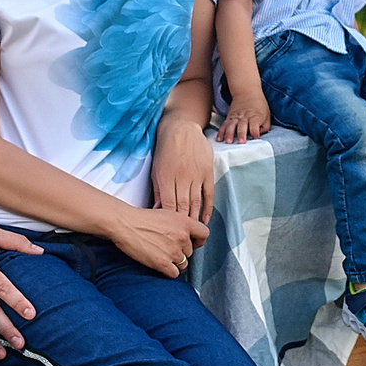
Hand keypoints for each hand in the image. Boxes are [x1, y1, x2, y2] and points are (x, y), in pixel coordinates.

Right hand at [112, 205, 201, 277]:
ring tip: (161, 255)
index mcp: (184, 222)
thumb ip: (181, 224)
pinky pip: (174, 274)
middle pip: (190, 252)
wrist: (124, 224)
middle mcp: (182, 236)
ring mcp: (173, 250)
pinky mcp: (162, 263)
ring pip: (183, 264)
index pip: (204, 234)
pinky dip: (168, 271)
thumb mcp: (167, 213)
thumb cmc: (142, 218)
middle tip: (167, 248)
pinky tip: (160, 264)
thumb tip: (188, 235)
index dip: (199, 241)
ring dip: (174, 262)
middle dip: (181, 252)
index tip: (193, 243)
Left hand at [151, 123, 216, 240]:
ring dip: (194, 219)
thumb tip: (156, 210)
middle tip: (180, 239)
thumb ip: (158, 190)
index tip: (168, 233)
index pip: (168, 205)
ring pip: (196, 202)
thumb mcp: (156, 169)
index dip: (169, 221)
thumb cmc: (164, 149)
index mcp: (166, 177)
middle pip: (183, 206)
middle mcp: (182, 177)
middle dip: (182, 224)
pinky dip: (207, 208)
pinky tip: (205, 220)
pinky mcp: (207, 172)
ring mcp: (197, 175)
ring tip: (192, 233)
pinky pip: (208, 194)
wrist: (181, 127)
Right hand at [217, 90, 271, 144]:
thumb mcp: (267, 115)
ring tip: (228, 141)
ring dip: (229, 134)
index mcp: (256, 116)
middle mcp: (245, 116)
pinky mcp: (229, 117)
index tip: (255, 137)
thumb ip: (265, 127)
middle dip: (241, 134)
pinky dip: (221, 132)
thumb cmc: (259, 105)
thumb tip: (258, 136)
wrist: (247, 92)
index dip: (255, 131)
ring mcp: (236, 117)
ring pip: (231, 125)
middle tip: (241, 142)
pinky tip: (219, 139)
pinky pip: (224, 125)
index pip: (255, 124)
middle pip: (242, 125)